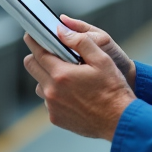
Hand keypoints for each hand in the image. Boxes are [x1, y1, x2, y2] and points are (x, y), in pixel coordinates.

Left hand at [23, 24, 135, 140]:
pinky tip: (72, 93)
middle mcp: (52, 91)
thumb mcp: (102, 59)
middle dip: (37, 57)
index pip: (38, 53)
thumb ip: (80, 42)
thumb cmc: (113, 90)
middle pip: (31, 67)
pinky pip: (48, 101)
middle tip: (49, 53)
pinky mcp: (56, 118)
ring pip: (39, 85)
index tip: (32, 35)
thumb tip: (61, 31)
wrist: (119, 121)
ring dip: (46, 77)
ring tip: (66, 75)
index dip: (34, 41)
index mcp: (61, 74)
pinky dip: (55, 94)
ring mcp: (52, 106)